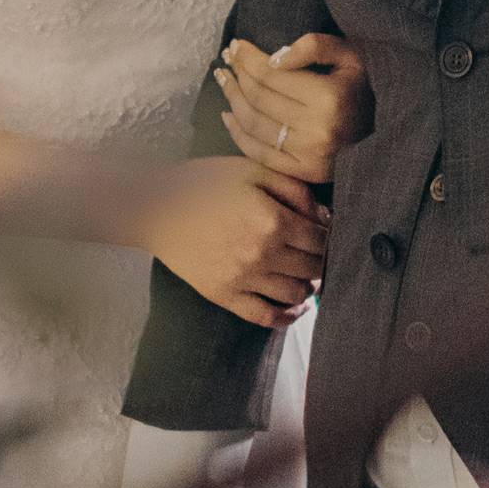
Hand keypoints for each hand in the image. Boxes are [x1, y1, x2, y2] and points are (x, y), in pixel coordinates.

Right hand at [140, 157, 325, 326]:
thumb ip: (294, 189)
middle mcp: (263, 254)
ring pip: (296, 294)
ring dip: (309, 286)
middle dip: (322, 261)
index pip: (322, 240)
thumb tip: (324, 215)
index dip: (331, 236)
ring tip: (308, 276)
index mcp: (273, 220)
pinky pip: (266, 316)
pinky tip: (296, 307)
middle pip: (313, 268)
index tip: (328, 233)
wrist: (157, 208)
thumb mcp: (252, 171)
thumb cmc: (204, 183)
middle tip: (320, 254)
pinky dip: (288, 316)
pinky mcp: (226, 296)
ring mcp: (244, 279)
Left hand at [219, 32, 369, 187]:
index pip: (272, 75)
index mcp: (329, 98)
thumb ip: (314, 46)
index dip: (249, 58)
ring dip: (232, 100)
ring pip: (254, 124)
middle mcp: (317, 129)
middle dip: (237, 75)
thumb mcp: (350, 56)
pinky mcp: (303, 172)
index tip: (236, 45)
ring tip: (224, 80)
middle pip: (259, 98)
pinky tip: (227, 115)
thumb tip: (275, 57)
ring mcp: (308, 155)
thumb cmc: (364, 89)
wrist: (386, 134)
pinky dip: (237, 133)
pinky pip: (258, 152)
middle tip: (226, 59)